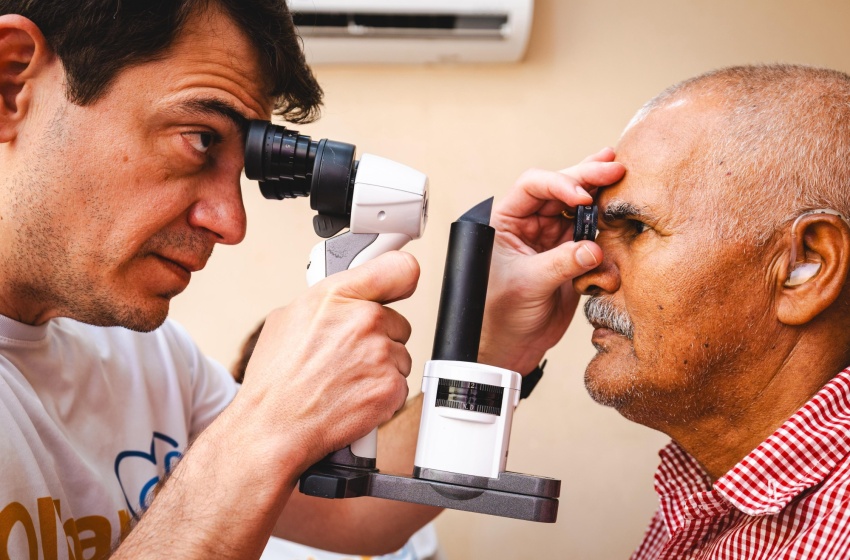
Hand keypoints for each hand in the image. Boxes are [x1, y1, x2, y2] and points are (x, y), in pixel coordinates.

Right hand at [237, 250, 418, 471]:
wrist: (273, 427)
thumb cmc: (275, 379)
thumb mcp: (288, 318)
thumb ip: (327, 302)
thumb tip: (344, 300)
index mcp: (338, 296)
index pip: (399, 269)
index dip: (399, 279)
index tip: (398, 285)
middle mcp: (364, 320)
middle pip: (397, 321)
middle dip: (379, 337)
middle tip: (347, 355)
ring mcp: (380, 354)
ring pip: (398, 356)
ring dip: (380, 368)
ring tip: (344, 380)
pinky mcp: (391, 387)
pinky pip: (399, 384)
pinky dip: (381, 394)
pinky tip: (353, 397)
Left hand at [479, 148, 624, 372]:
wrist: (511, 347)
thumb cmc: (499, 315)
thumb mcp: (527, 284)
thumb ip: (560, 263)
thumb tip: (592, 248)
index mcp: (506, 221)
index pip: (533, 186)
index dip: (559, 184)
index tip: (581, 197)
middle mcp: (530, 224)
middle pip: (561, 188)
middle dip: (587, 176)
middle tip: (614, 167)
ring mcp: (552, 239)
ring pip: (579, 208)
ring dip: (600, 195)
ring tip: (622, 176)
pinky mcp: (571, 257)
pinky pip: (593, 235)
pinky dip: (607, 228)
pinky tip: (619, 215)